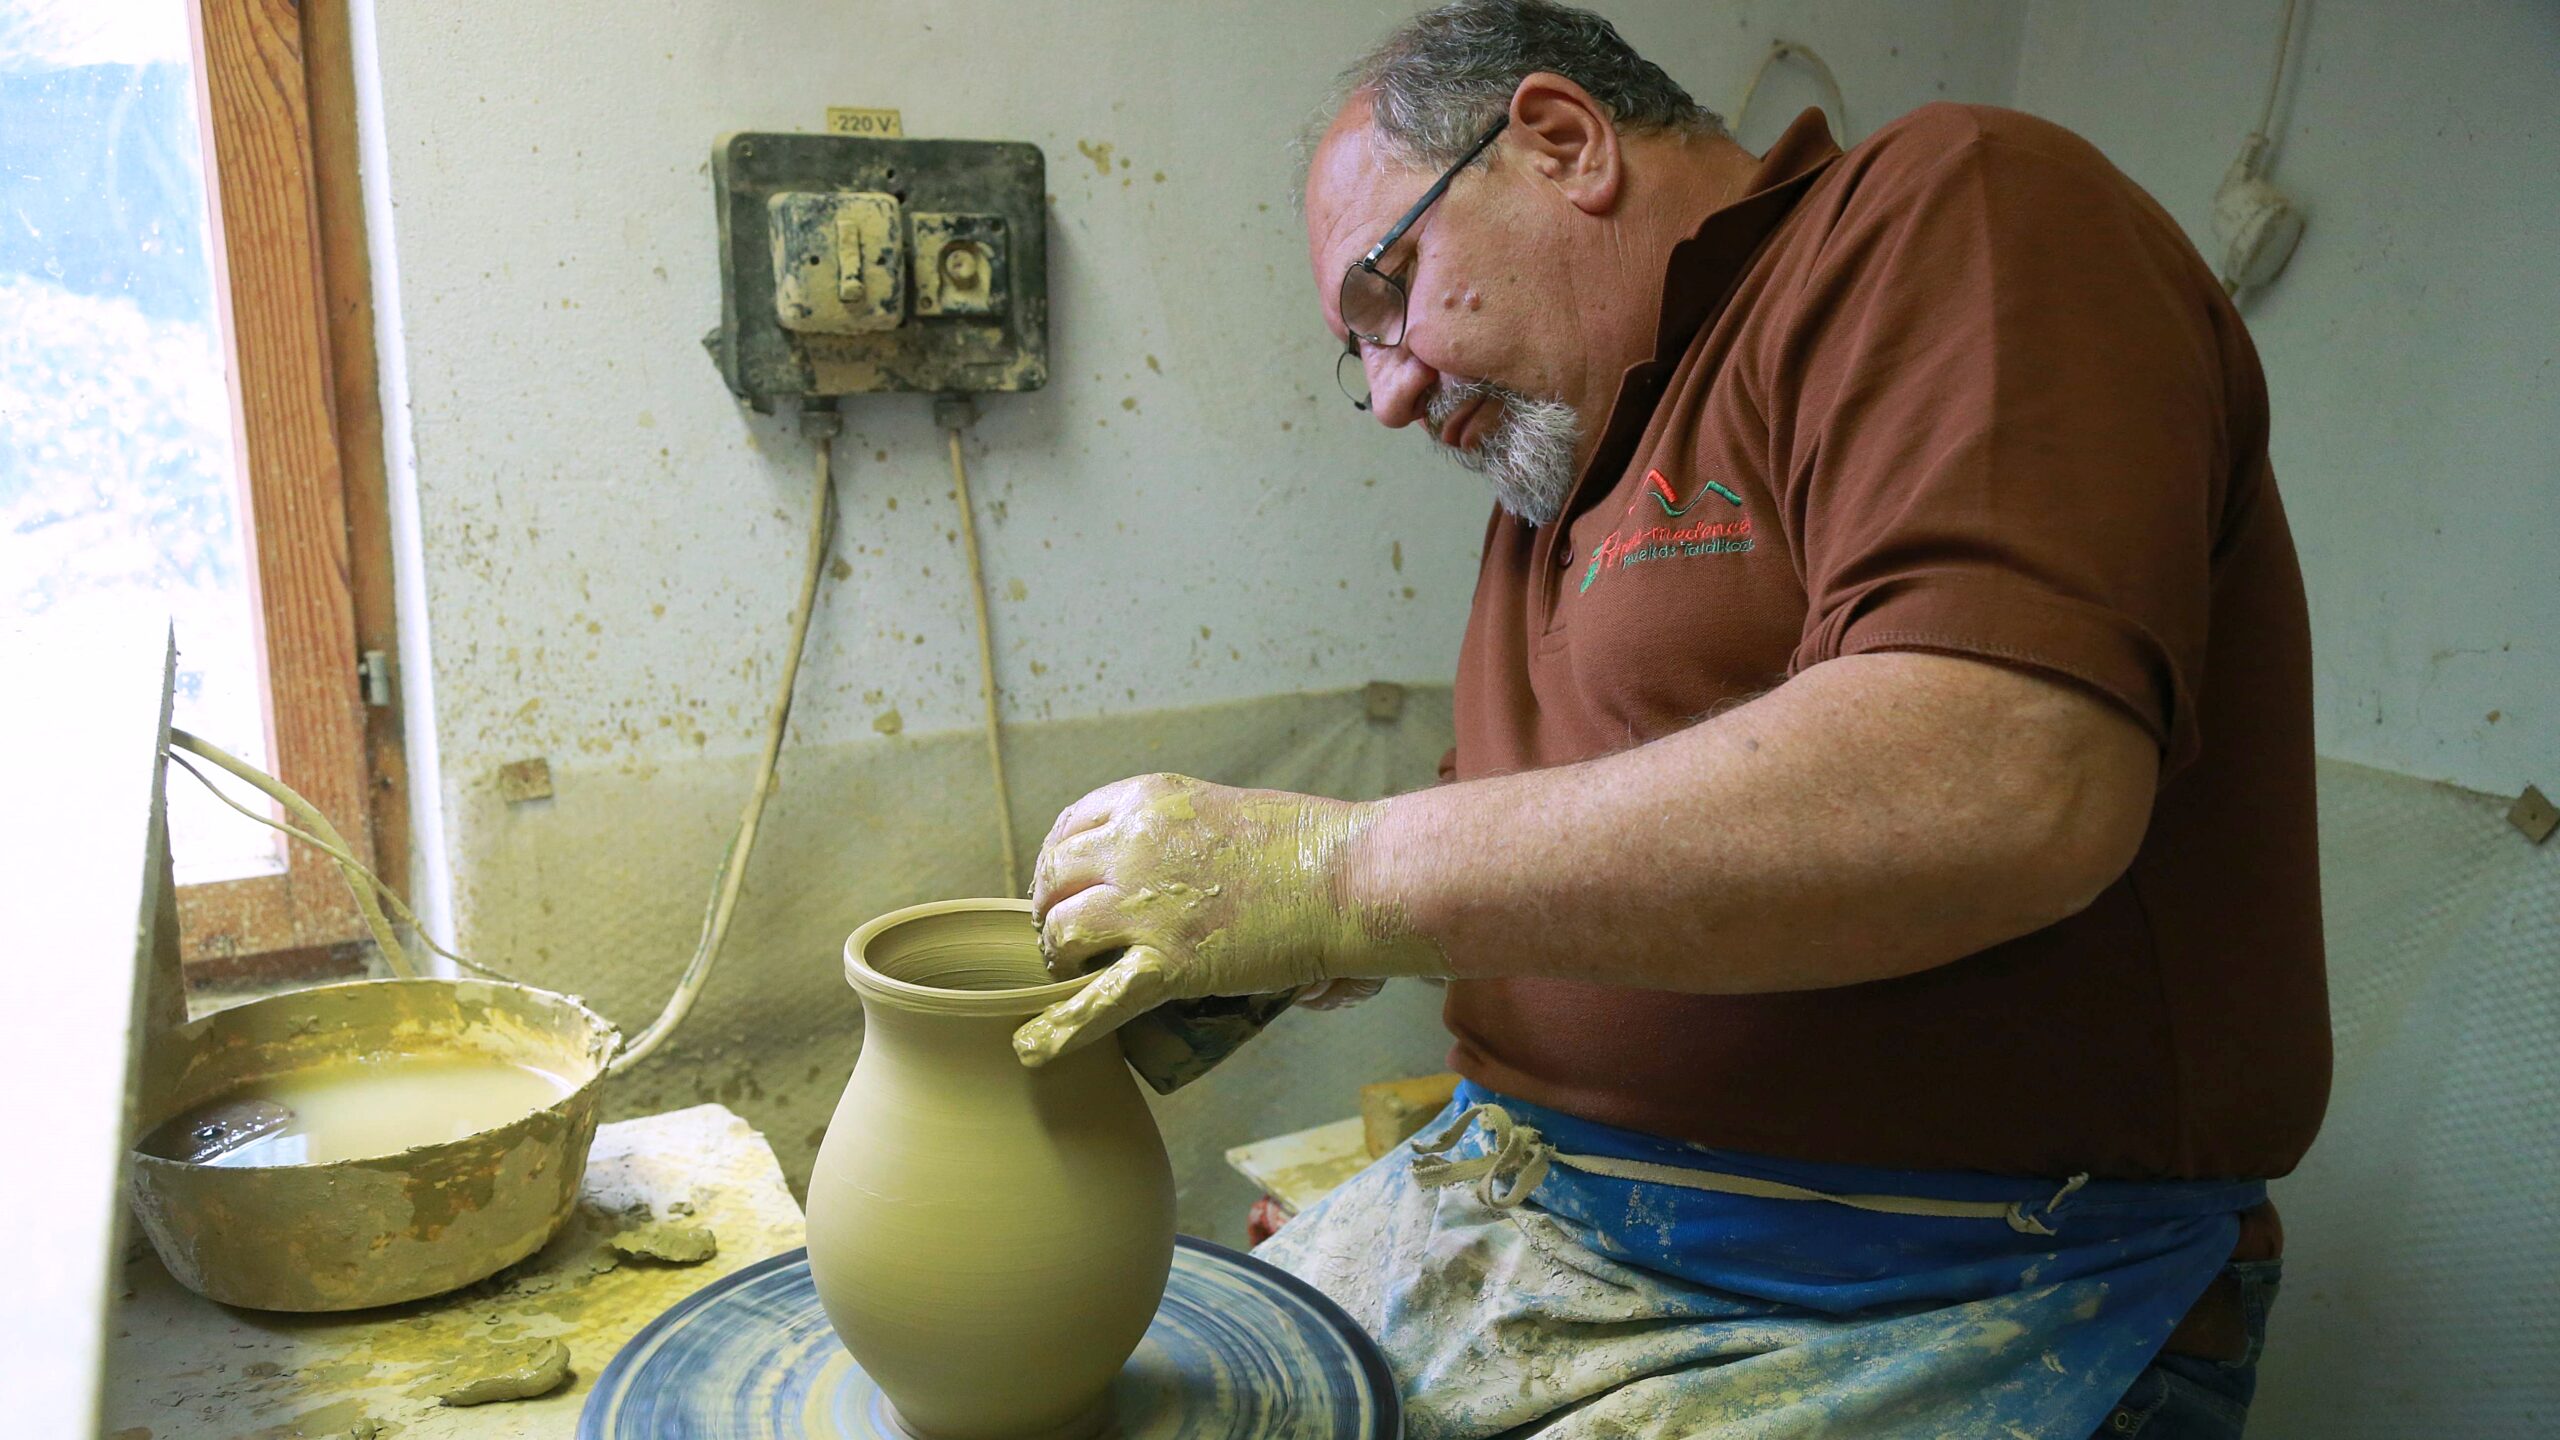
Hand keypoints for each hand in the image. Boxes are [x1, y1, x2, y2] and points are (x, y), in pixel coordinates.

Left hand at [1014, 774, 1447, 1065]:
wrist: (1350, 877)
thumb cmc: (1309, 844)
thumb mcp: (1226, 810)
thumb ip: (1181, 835)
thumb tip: (1167, 869)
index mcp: (1148, 800)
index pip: (1069, 827)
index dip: (1059, 863)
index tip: (1065, 887)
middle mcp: (1133, 844)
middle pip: (1053, 878)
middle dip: (1050, 909)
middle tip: (1067, 938)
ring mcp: (1145, 905)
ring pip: (1060, 932)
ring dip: (1061, 957)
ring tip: (1074, 975)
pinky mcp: (1167, 963)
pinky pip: (1094, 1000)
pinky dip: (1063, 1025)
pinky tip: (1039, 1044)